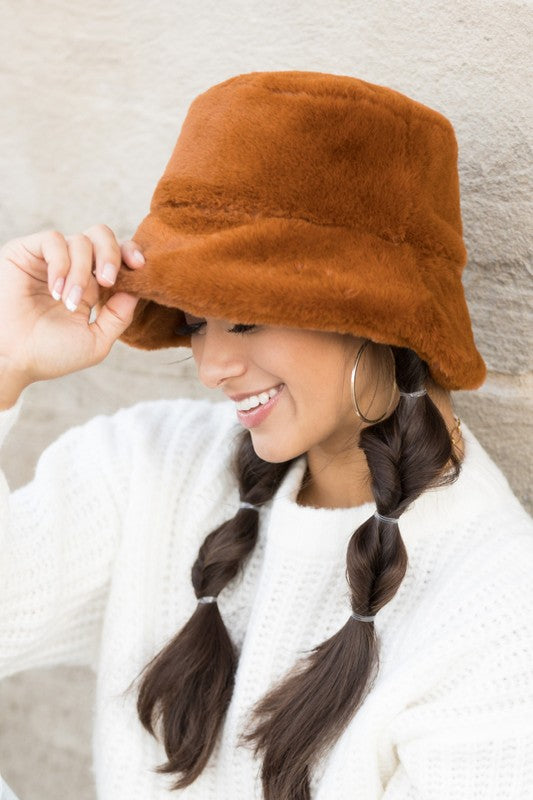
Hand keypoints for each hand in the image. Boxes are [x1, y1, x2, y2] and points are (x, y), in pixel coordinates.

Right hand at [0, 224, 144, 384]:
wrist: (13, 359)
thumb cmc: (50, 354)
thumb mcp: (96, 341)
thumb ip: (118, 316)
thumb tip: (136, 289)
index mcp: (93, 286)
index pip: (117, 256)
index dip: (130, 254)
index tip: (140, 266)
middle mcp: (74, 268)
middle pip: (102, 235)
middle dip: (112, 253)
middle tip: (108, 280)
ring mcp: (51, 259)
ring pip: (80, 240)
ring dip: (81, 272)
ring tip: (69, 303)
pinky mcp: (27, 252)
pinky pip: (53, 240)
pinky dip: (60, 264)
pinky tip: (56, 290)